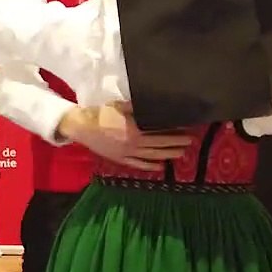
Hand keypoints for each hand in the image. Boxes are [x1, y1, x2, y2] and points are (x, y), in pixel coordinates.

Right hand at [59, 102, 191, 171]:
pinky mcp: (120, 159)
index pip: (160, 132)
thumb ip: (136, 107)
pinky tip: (161, 166)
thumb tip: (153, 106)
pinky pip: (138, 164)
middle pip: (159, 145)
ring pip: (152, 156)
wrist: (81, 127)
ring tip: (181, 153)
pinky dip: (150, 166)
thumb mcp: (119, 106)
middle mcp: (134, 145)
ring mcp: (127, 154)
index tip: (187, 129)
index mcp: (135, 130)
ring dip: (168, 155)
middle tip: (190, 141)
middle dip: (176, 143)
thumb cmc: (100, 114)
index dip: (174, 131)